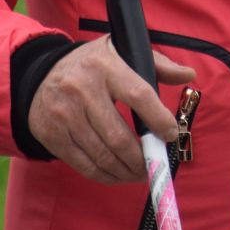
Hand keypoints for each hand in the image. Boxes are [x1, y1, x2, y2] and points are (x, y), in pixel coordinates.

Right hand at [27, 38, 195, 183]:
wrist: (40, 73)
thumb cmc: (93, 65)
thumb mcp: (124, 53)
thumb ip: (158, 65)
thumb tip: (189, 75)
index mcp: (105, 66)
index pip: (139, 96)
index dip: (159, 120)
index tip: (170, 135)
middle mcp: (81, 89)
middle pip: (119, 136)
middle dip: (142, 158)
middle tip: (156, 166)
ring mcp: (63, 114)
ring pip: (102, 155)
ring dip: (126, 172)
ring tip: (140, 174)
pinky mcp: (51, 135)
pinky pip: (83, 165)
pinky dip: (105, 176)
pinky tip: (118, 175)